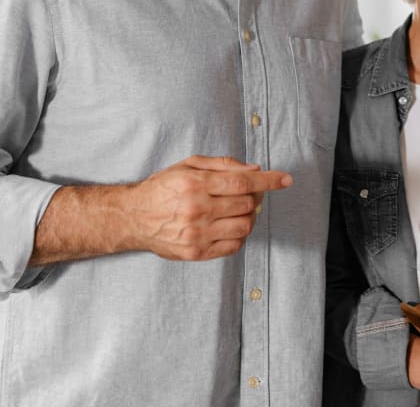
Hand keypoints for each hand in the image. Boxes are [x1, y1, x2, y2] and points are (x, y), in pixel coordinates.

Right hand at [133, 155, 292, 260]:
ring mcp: (197, 234)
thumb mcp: (188, 165)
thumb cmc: (163, 187)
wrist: (134, 217)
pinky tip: (231, 224)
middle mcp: (197, 210)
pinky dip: (240, 234)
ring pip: (244, 226)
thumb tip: (255, 170)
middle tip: (252, 192)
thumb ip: (222, 165)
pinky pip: (233, 246)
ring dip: (250, 216)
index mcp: (196, 184)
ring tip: (241, 208)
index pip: (243, 183)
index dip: (269, 181)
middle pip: (246, 204)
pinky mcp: (196, 253)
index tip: (285, 180)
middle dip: (257, 196)